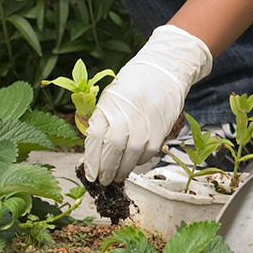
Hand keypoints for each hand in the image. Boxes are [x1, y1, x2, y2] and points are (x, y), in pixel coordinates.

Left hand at [83, 25, 213, 183]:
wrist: (162, 72)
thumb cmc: (131, 87)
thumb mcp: (109, 100)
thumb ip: (101, 124)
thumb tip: (94, 154)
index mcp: (107, 108)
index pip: (94, 140)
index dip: (91, 161)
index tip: (90, 174)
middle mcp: (124, 116)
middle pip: (112, 151)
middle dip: (106, 171)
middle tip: (103, 180)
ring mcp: (143, 124)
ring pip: (131, 157)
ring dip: (122, 170)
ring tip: (117, 176)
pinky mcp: (159, 130)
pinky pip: (147, 154)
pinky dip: (139, 161)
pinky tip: (134, 161)